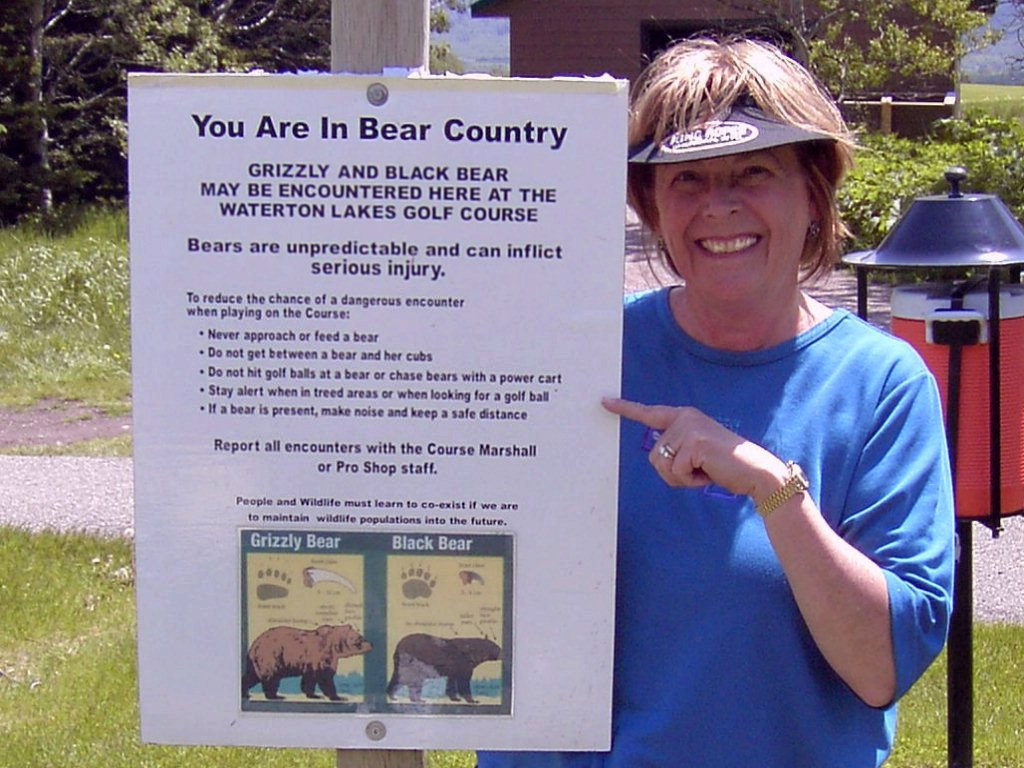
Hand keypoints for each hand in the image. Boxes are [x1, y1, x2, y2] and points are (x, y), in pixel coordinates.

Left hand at [601, 397, 784, 499]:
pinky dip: (690, 481)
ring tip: (704, 470)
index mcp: (684, 416)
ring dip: (681, 477)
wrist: (755, 471)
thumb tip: (657, 454)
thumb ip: (676, 448)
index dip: (626, 409)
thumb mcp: (696, 452)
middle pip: (654, 454)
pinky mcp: (694, 443)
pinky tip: (709, 473)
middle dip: (673, 472)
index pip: (650, 413)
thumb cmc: (724, 466)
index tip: (604, 402)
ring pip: (662, 464)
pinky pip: (675, 472)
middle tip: (699, 470)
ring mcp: (690, 428)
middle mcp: (685, 417)